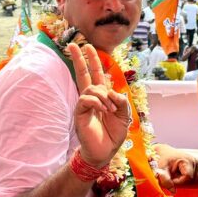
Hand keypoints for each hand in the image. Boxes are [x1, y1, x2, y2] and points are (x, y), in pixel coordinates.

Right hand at [69, 43, 130, 168]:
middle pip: (84, 74)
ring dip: (104, 97)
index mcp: (102, 96)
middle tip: (73, 44)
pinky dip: (98, 103)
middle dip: (80, 58)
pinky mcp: (80, 113)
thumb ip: (122, 101)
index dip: (93, 61)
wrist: (105, 152)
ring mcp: (84, 105)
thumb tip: (112, 91)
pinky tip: (104, 111)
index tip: (88, 47)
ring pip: (91, 88)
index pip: (96, 74)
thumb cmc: (113, 134)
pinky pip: (86, 99)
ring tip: (110, 110)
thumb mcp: (125, 116)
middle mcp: (91, 98)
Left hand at [154, 143, 197, 190]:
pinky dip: (191, 179)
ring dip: (187, 181)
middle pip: (192, 179)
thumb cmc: (164, 159)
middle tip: (174, 176)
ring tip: (179, 174)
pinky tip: (184, 175)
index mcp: (187, 160)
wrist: (167, 153)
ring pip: (196, 179)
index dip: (179, 181)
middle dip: (182, 181)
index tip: (172, 179)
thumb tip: (173, 191)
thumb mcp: (162, 169)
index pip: (188, 177)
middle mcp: (195, 162)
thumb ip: (166, 180)